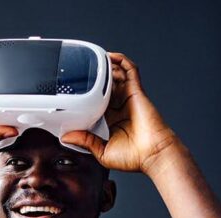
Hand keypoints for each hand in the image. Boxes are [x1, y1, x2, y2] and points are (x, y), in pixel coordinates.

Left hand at [61, 53, 180, 175]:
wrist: (153, 154)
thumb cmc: (134, 157)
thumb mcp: (101, 152)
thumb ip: (85, 142)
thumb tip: (67, 137)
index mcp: (111, 120)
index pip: (96, 103)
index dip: (87, 96)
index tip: (75, 92)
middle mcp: (120, 107)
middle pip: (105, 87)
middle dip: (95, 78)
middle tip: (81, 71)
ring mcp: (128, 98)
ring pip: (116, 76)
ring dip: (106, 67)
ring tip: (93, 60)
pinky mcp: (136, 91)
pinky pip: (129, 70)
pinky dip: (121, 61)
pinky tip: (110, 56)